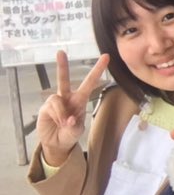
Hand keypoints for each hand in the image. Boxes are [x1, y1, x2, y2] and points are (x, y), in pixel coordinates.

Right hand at [37, 51, 109, 167]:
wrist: (56, 143)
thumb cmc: (70, 134)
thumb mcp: (76, 132)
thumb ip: (74, 127)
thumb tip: (69, 119)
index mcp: (80, 100)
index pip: (90, 83)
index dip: (97, 70)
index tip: (106, 57)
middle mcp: (67, 97)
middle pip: (64, 79)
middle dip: (62, 66)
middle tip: (61, 52)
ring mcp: (55, 101)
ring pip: (57, 99)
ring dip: (62, 113)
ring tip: (65, 123)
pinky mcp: (45, 107)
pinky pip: (52, 107)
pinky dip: (57, 116)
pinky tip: (58, 122)